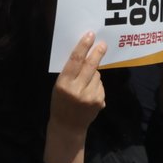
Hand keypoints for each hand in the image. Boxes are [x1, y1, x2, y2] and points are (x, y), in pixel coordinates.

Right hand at [43, 32, 105, 162]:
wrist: (68, 127)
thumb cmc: (60, 103)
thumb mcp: (59, 86)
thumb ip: (70, 73)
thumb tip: (85, 56)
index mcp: (64, 84)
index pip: (75, 61)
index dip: (83, 46)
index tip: (90, 35)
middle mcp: (78, 90)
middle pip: (90, 66)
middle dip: (97, 53)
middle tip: (102, 44)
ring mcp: (90, 97)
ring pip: (97, 76)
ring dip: (93, 75)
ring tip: (85, 85)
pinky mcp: (100, 102)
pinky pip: (100, 86)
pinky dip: (96, 86)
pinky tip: (89, 94)